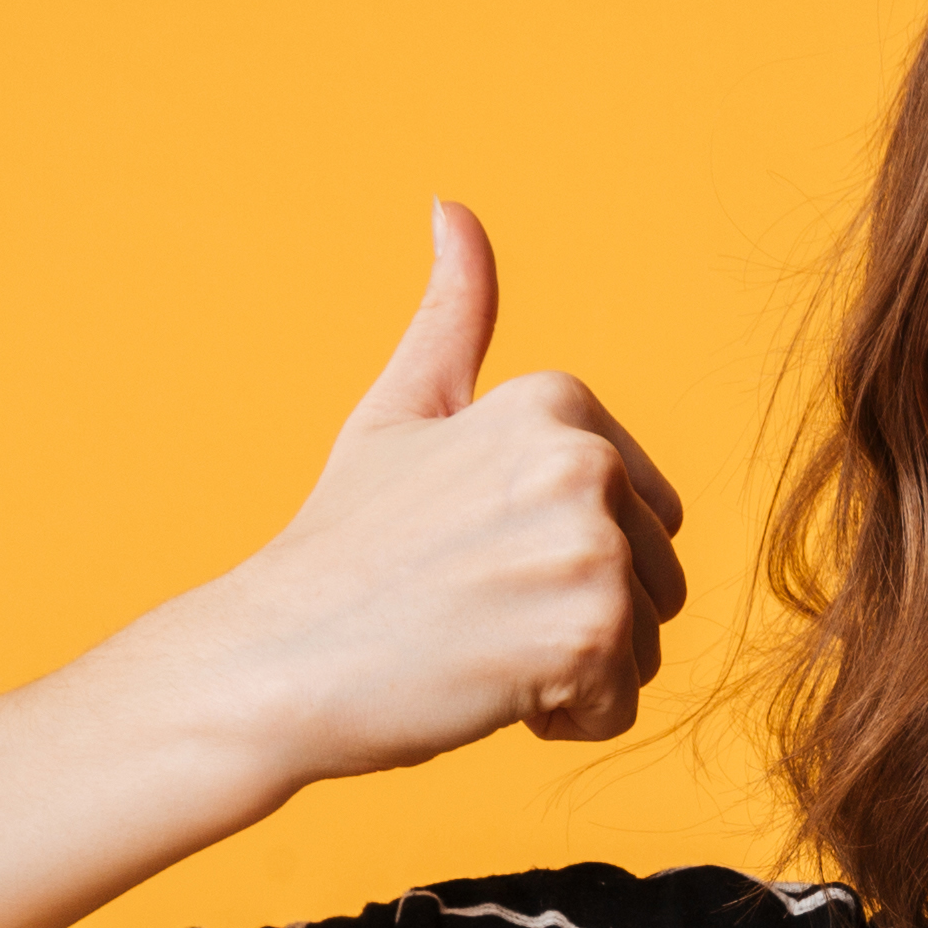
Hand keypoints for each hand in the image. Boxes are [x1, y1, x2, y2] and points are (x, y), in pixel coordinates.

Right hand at [176, 198, 685, 779]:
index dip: (555, 556)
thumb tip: (452, 205)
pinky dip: (559, 722)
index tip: (466, 552)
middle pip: (654, 582)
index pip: (640, 515)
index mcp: (558, 403)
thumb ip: (452, 316)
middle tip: (467, 607)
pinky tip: (480, 688)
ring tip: (473, 644)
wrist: (274, 661)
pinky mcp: (592, 632)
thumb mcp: (401, 412)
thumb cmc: (340, 548)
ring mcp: (593, 547)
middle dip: (576, 616)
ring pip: (641, 646)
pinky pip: (619, 707)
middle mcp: (587, 462)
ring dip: (569, 672)